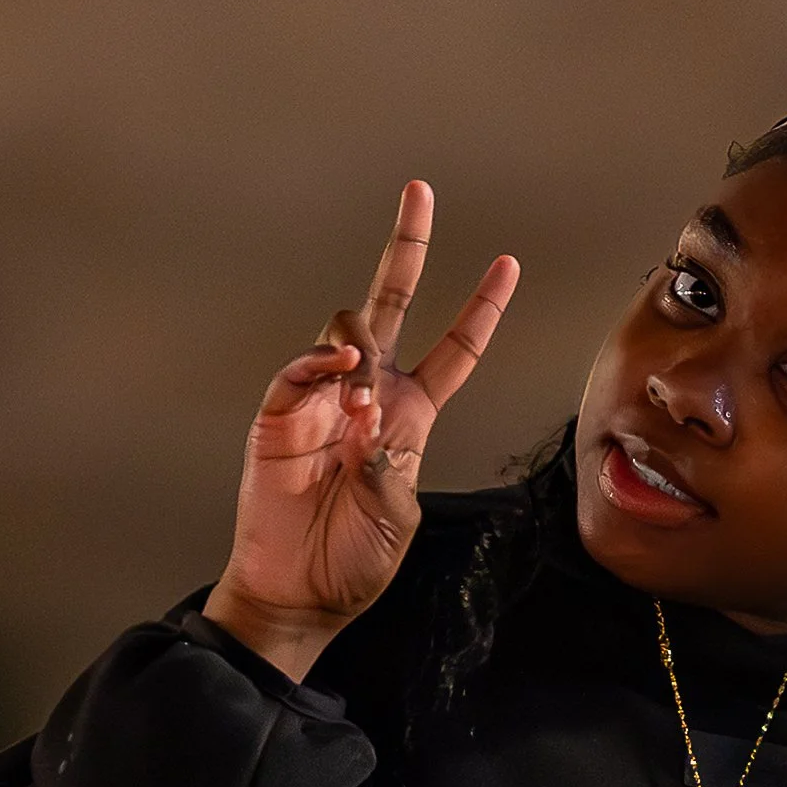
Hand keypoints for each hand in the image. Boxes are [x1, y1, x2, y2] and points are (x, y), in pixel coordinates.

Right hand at [204, 181, 519, 678]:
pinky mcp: (279, 417)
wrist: (298, 595)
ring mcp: (322, 401)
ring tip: (361, 403)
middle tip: (420, 191)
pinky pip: (297, 371)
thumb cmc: (353, 563)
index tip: (508, 264)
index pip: (455, 350)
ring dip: (360, 350)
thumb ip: (395, 464)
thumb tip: (371, 419)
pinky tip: (337, 382)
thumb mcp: (399, 517)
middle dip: (407, 247)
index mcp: (411, 417)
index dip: (480, 308)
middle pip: (392, 304)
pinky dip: (317, 366)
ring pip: (346, 332)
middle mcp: (369, 395)